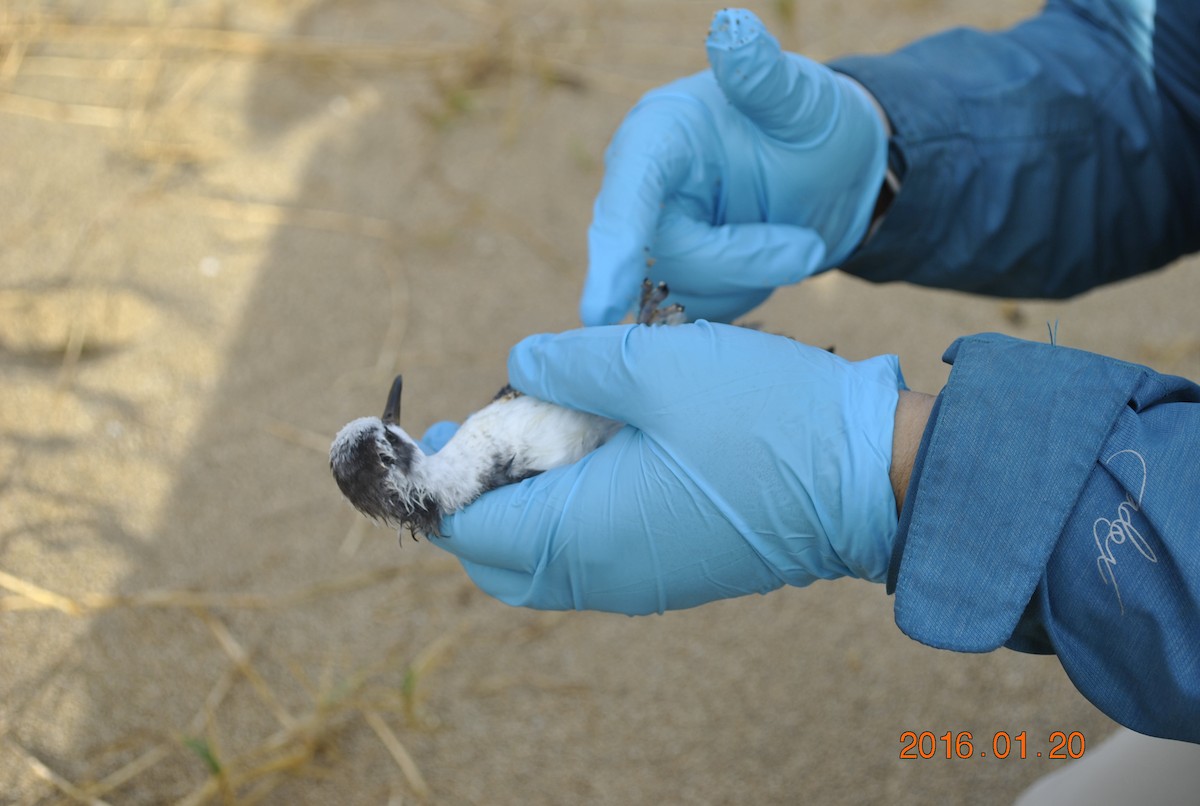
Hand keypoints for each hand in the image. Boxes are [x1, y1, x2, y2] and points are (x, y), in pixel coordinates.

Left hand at [434, 323, 902, 614]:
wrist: (874, 476)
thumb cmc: (767, 418)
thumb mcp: (654, 366)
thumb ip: (567, 363)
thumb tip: (517, 363)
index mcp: (583, 535)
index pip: (469, 531)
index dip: (442, 480)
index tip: (444, 424)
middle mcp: (604, 576)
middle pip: (499, 557)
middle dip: (480, 493)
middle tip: (494, 421)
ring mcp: (642, 581)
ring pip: (546, 556)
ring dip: (530, 497)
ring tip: (551, 422)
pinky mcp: (674, 570)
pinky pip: (593, 552)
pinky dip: (573, 507)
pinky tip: (603, 445)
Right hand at [582, 8, 887, 325]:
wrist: (829, 174)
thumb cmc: (811, 126)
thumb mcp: (801, 101)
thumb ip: (764, 76)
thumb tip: (732, 28)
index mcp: (656, 137)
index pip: (626, 198)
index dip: (614, 252)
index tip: (597, 309)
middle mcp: (640, 189)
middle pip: (665, 258)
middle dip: (740, 261)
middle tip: (807, 247)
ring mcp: (652, 239)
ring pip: (685, 292)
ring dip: (751, 278)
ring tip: (794, 241)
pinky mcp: (672, 279)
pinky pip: (701, 311)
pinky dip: (745, 294)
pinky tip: (769, 259)